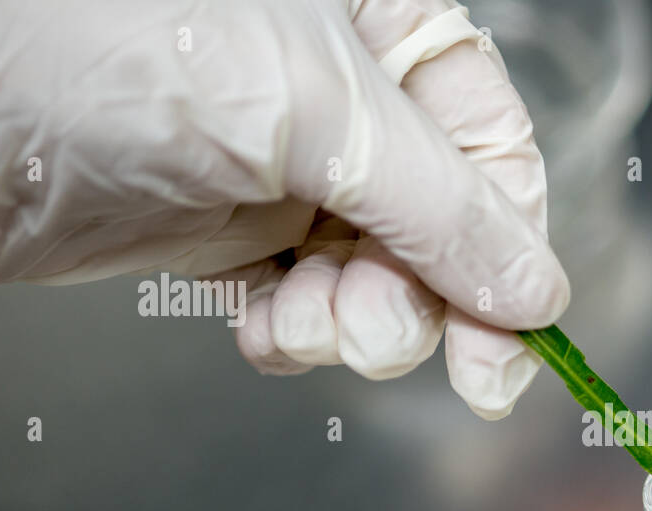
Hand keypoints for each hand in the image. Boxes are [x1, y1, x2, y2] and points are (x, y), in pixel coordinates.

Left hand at [0, 0, 568, 417]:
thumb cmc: (115, 42)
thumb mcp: (314, 112)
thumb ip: (444, 208)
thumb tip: (537, 291)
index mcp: (385, 30)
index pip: (493, 147)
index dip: (510, 250)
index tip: (514, 338)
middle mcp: (347, 100)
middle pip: (444, 229)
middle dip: (422, 300)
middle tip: (383, 339)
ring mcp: (288, 166)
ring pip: (378, 277)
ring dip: (357, 324)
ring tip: (308, 327)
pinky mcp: (233, 229)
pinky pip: (306, 302)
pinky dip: (298, 335)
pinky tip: (266, 331)